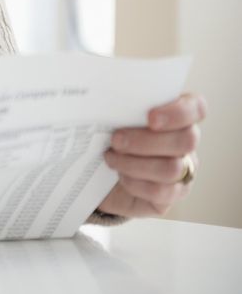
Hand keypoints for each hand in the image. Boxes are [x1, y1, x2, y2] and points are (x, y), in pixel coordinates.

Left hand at [98, 92, 205, 216]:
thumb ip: (120, 105)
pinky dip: (135, 183)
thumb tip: (107, 99)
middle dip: (145, 141)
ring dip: (134, 163)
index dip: (179, 112)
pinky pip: (161, 191)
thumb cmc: (107, 136)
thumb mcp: (111, 116)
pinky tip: (120, 175)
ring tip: (111, 157)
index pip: (196, 108)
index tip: (151, 117)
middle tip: (116, 139)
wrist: (96, 173)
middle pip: (187, 140)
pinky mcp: (172, 194)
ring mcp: (183, 170)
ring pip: (172, 168)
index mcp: (175, 115)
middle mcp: (185, 142)